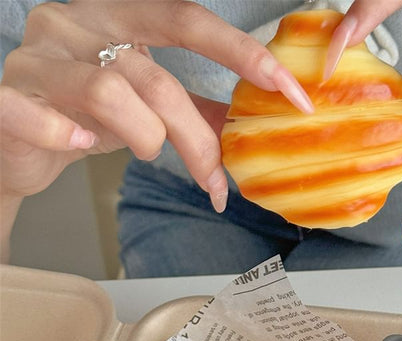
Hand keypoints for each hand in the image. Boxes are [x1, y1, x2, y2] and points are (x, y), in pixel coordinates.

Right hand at [0, 0, 312, 218]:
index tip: (290, 93)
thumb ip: (195, 109)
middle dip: (196, 138)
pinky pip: (38, 114)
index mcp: (119, 18)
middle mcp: (78, 23)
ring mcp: (40, 57)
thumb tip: (248, 125)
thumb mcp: (150, 107)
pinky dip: (68, 137)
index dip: (243, 55)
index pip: (188, 20)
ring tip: (143, 151)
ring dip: (144, 138)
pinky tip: (81, 145)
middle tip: (212, 177)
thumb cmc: (90, 117)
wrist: (21, 140)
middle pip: (157, 77)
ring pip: (111, 92)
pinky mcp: (9, 95)